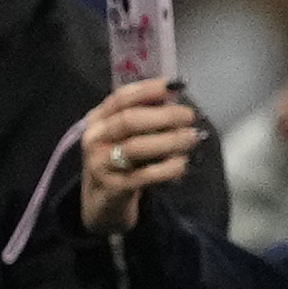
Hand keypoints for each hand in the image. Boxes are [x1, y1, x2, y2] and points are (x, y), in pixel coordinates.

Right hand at [80, 75, 208, 236]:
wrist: (102, 202)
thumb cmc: (120, 161)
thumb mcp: (125, 136)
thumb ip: (145, 117)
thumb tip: (176, 98)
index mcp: (98, 120)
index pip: (121, 98)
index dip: (149, 90)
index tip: (175, 86)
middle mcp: (95, 139)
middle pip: (129, 121)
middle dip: (163, 116)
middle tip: (189, 116)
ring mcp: (100, 164)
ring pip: (136, 148)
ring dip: (168, 141)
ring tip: (192, 138)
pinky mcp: (112, 188)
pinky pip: (143, 176)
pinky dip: (166, 169)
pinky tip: (183, 164)